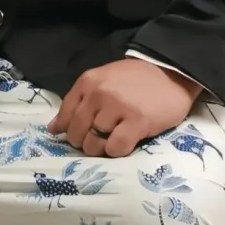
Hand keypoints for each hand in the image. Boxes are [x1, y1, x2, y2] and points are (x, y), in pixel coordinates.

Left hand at [47, 58, 202, 158]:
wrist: (172, 72)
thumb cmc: (135, 80)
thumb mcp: (102, 81)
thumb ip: (78, 102)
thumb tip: (53, 128)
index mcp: (88, 82)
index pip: (64, 115)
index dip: (69, 130)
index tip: (80, 134)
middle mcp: (99, 93)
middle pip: (76, 133)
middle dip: (84, 142)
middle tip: (99, 139)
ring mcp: (118, 107)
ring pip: (93, 143)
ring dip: (100, 149)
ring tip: (113, 140)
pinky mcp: (137, 122)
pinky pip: (115, 148)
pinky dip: (116, 151)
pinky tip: (125, 142)